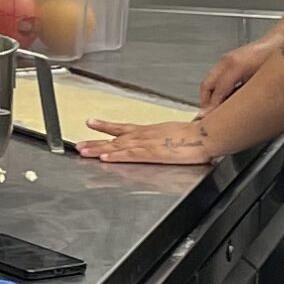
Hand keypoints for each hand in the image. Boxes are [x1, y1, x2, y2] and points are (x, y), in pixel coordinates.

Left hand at [79, 116, 222, 163]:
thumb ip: (166, 138)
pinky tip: (103, 158)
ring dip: (98, 149)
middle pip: (115, 138)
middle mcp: (145, 135)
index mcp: (150, 131)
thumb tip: (165, 140)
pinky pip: (128, 155)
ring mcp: (147, 143)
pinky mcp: (151, 153)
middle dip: (95, 141)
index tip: (92, 124)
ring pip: (117, 146)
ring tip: (82, 151)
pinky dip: (115, 156)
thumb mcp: (176, 133)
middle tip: (78, 144)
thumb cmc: (196, 136)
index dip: (106, 127)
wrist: (206, 135)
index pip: (123, 128)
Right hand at [199, 40, 275, 110]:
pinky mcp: (228, 60)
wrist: (277, 41)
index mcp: (235, 66)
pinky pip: (216, 76)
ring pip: (209, 81)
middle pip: (207, 85)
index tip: (210, 119)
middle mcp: (227, 61)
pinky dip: (215, 88)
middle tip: (207, 117)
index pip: (217, 91)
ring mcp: (226, 59)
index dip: (213, 107)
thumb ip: (245, 94)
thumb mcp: (262, 79)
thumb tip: (234, 110)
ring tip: (214, 109)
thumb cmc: (274, 59)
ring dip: (209, 96)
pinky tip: (223, 98)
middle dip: (205, 102)